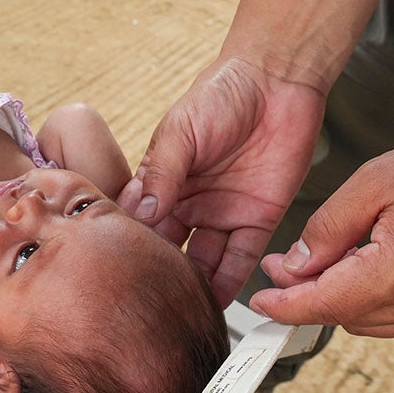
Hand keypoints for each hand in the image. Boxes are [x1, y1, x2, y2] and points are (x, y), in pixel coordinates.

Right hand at [119, 57, 325, 305]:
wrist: (277, 81)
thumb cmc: (222, 94)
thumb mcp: (180, 130)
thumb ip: (161, 172)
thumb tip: (140, 213)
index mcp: (162, 182)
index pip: (139, 223)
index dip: (129, 246)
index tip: (116, 272)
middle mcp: (190, 204)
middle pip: (169, 250)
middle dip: (158, 275)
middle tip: (144, 303)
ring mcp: (223, 213)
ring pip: (203, 261)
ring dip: (193, 286)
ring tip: (177, 312)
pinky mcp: (258, 219)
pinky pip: (242, 257)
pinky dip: (231, 281)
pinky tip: (217, 302)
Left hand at [251, 125, 393, 336]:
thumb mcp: (376, 180)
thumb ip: (328, 229)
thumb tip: (293, 269)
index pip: (326, 304)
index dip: (285, 304)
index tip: (259, 301)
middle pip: (345, 316)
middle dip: (315, 292)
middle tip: (299, 260)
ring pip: (372, 323)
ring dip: (349, 297)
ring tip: (350, 253)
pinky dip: (381, 300)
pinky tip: (382, 265)